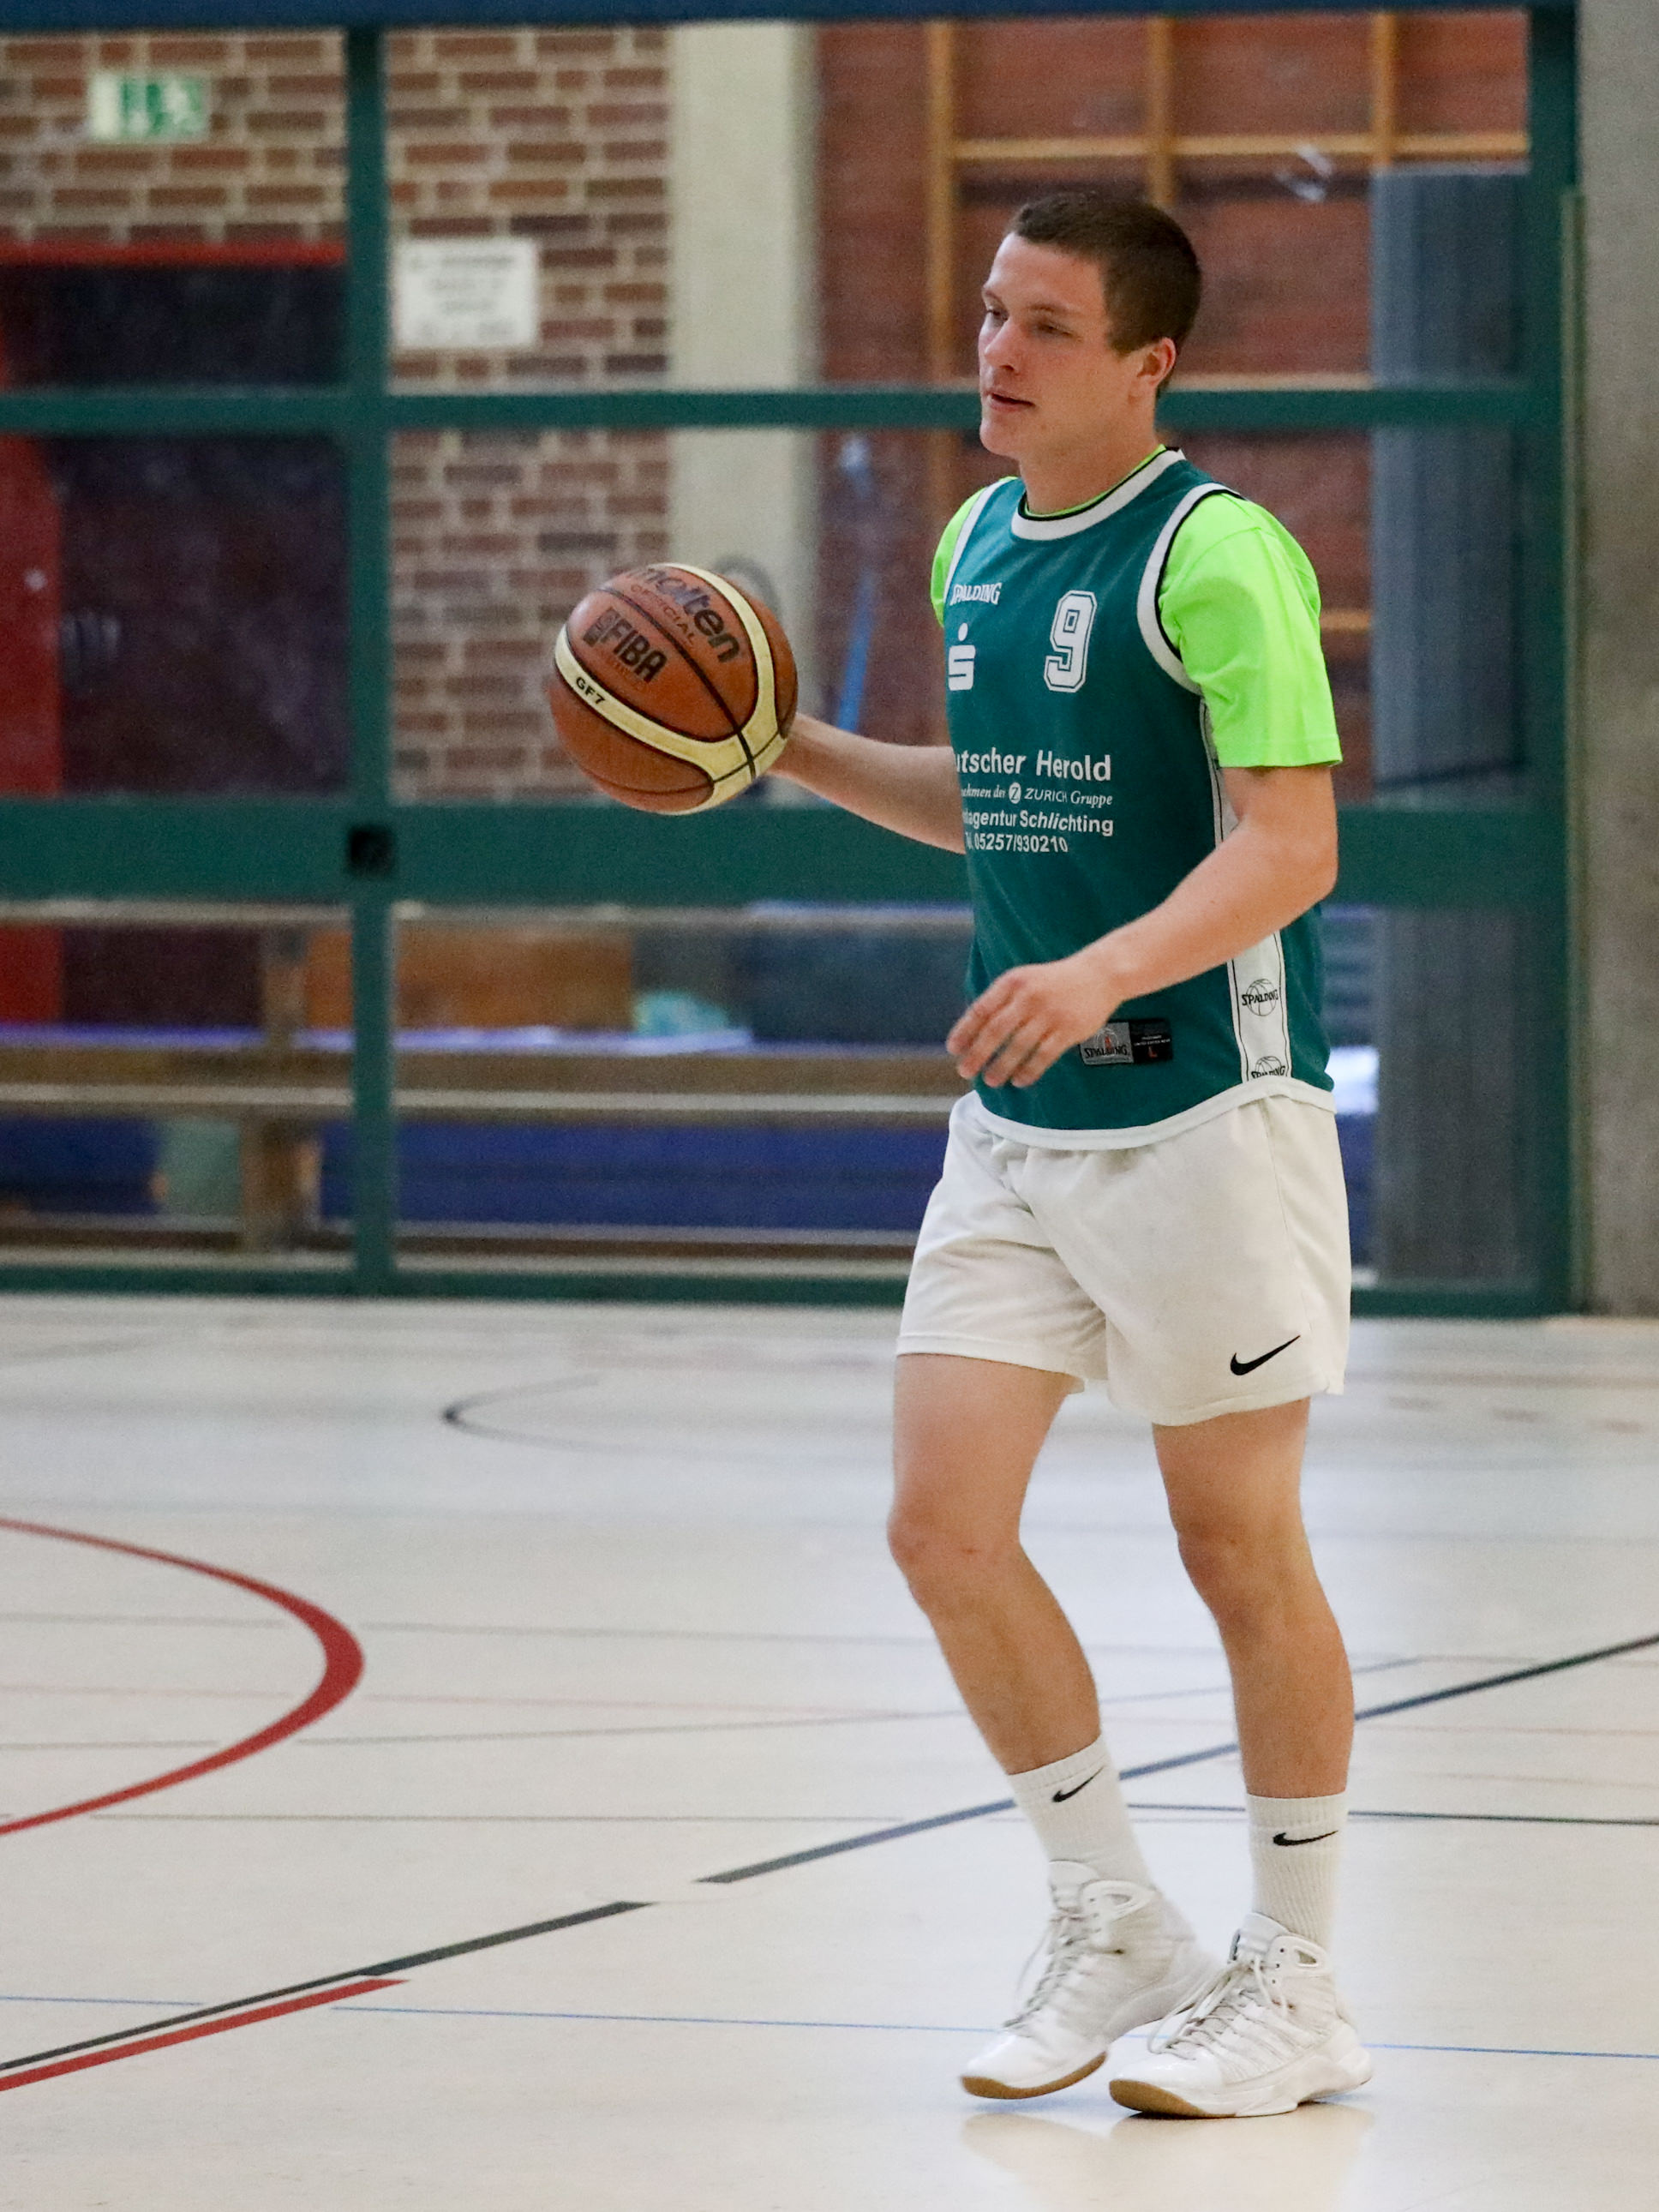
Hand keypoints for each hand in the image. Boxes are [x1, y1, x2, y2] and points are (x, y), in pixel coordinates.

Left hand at [947, 946, 1124, 1088]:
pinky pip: (1043, 1055)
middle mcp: (1029, 997)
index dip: (965, 1031)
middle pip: (996, 1030)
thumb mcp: (1023, 980)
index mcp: (1013, 982)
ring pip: (1018, 1047)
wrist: (1098, 975)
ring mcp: (1050, 1014)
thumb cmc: (1052, 982)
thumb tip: (971, 1034)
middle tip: (965, 1072)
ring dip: (1001, 1067)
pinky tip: (1019, 1080)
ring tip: (991, 1081)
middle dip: (977, 1054)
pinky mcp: (1069, 1030)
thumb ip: (1000, 1001)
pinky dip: (1029, 1070)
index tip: (953, 1049)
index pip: (981, 1009)